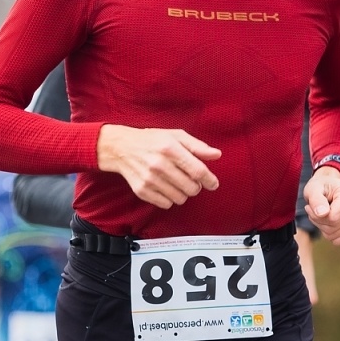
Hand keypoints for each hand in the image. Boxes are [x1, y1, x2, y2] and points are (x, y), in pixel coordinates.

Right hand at [96, 125, 220, 208]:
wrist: (122, 148)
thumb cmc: (152, 140)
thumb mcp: (175, 136)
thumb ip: (197, 146)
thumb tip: (217, 155)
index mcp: (170, 149)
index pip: (198, 171)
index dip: (210, 180)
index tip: (213, 184)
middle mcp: (159, 165)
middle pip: (191, 188)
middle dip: (195, 186)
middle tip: (190, 179)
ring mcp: (149, 179)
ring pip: (180, 198)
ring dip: (183, 193)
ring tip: (176, 182)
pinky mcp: (142, 191)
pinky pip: (166, 204)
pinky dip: (169, 199)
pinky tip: (165, 187)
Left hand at [303, 165, 339, 244]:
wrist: (330, 190)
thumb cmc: (321, 188)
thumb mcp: (313, 189)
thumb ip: (316, 200)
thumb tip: (322, 213)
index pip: (333, 217)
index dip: (317, 216)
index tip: (310, 207)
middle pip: (333, 227)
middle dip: (318, 221)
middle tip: (314, 210)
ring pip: (334, 235)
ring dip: (323, 228)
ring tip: (323, 214)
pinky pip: (339, 241)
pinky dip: (330, 235)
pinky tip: (329, 223)